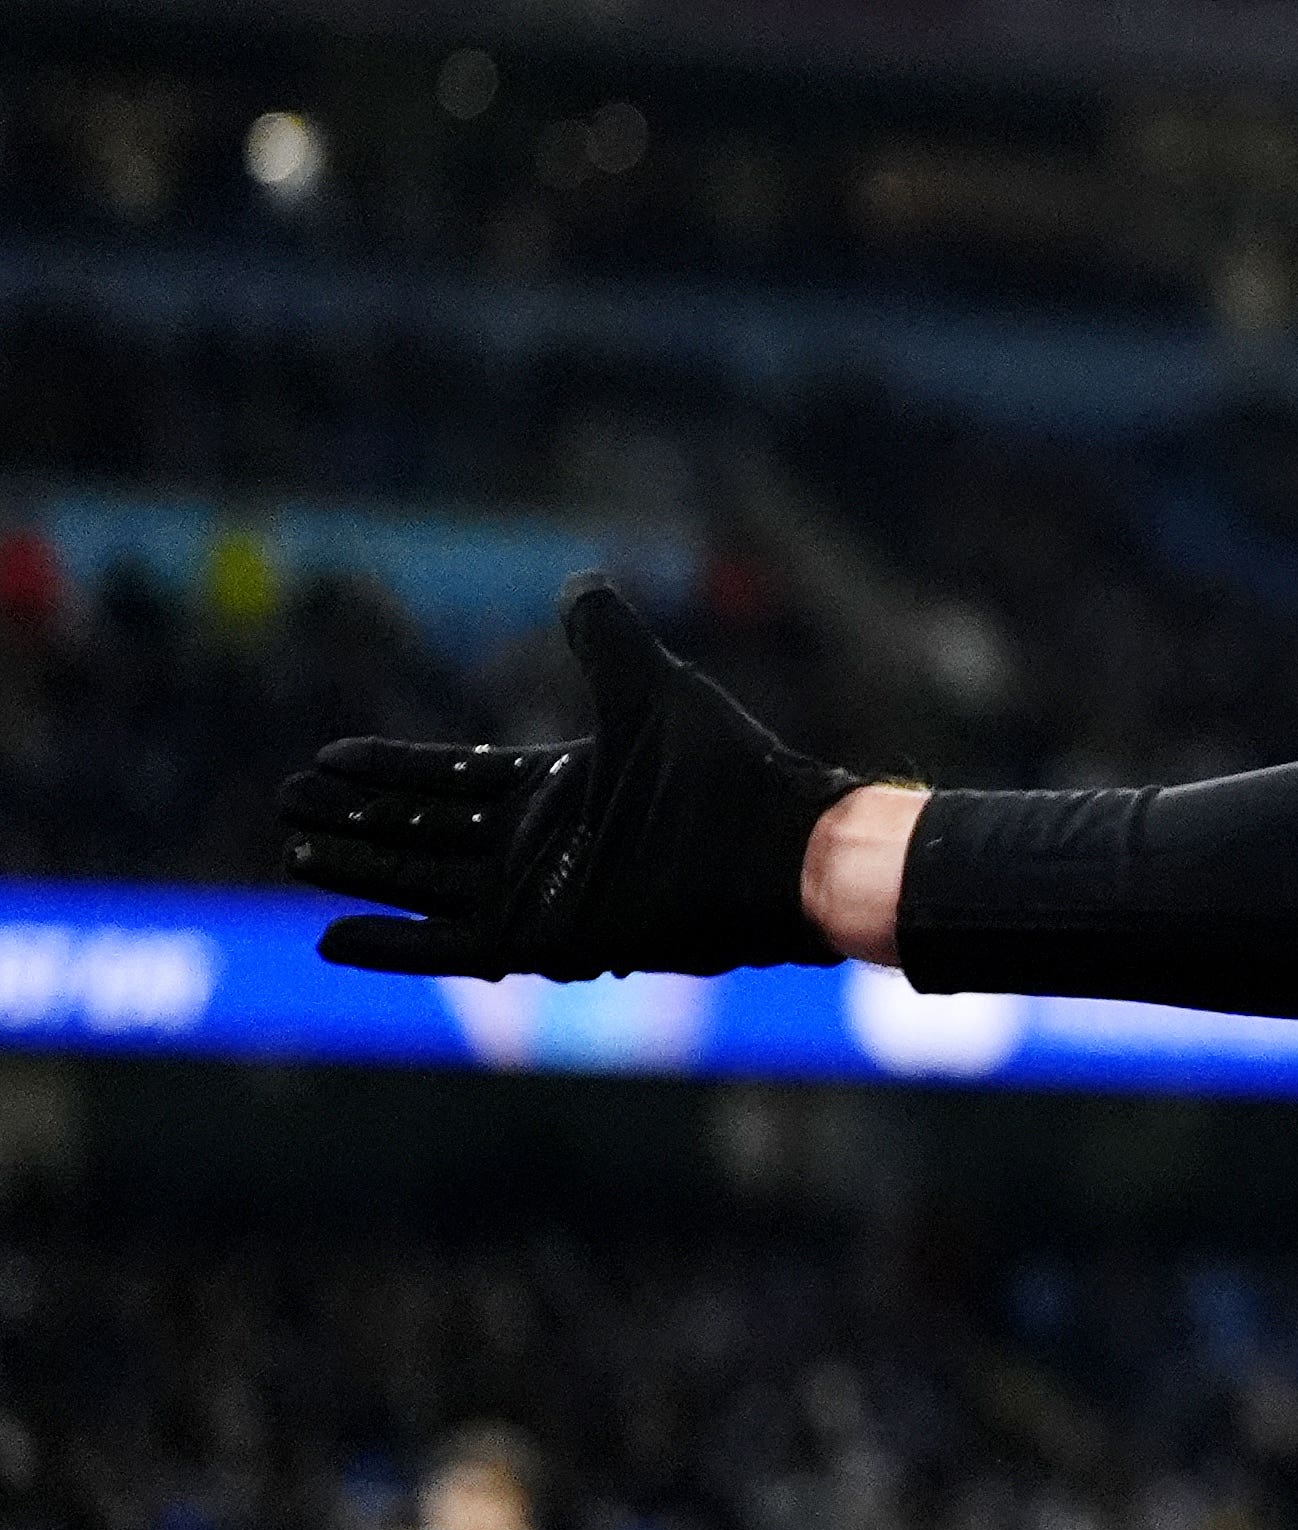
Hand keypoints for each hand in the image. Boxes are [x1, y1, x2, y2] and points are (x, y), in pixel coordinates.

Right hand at [279, 576, 858, 977]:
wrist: (777, 847)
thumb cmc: (725, 771)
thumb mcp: (652, 686)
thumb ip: (606, 639)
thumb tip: (578, 583)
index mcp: (562, 786)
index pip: (453, 777)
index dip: (389, 768)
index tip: (327, 754)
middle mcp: (543, 844)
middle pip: (425, 829)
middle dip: (358, 816)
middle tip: (289, 800)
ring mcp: (543, 896)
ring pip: (425, 882)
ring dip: (360, 868)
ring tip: (295, 851)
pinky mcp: (547, 943)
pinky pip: (453, 946)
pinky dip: (395, 945)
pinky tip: (333, 938)